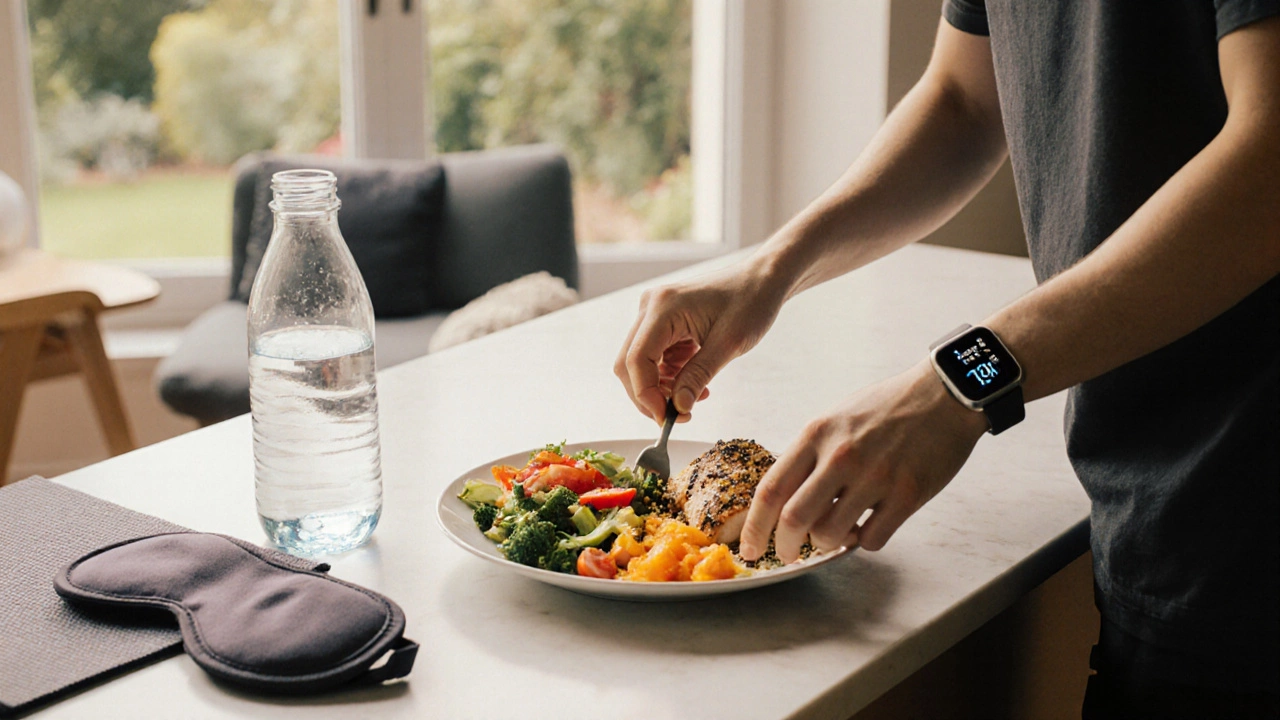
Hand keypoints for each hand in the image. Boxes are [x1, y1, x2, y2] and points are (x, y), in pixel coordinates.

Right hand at [614, 264, 787, 422]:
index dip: (646, 395)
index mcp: (662, 308)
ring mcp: (655, 313)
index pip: (636, 360)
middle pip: (630, 363)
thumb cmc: (751, 301)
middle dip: (650, 395)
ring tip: (696, 396)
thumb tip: (678, 408)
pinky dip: (670, 376)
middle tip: (678, 415)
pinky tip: (694, 381)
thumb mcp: (728, 344)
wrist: (763, 279)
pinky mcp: (664, 321)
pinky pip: (656, 357)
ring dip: (662, 387)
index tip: (667, 418)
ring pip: (641, 363)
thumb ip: (698, 376)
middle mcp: (651, 307)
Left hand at [738, 361, 989, 561]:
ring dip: (827, 544)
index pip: (770, 490)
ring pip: (831, 535)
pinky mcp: (908, 494)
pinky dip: (863, 543)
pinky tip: (867, 527)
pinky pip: (872, 540)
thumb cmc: (887, 407)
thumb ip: (810, 454)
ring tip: (835, 534)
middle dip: (784, 547)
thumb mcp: (836, 418)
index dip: (754, 527)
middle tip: (786, 554)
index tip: (748, 548)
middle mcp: (840, 456)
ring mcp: (875, 476)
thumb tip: (786, 496)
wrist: (945, 393)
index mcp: (816, 434)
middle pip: (794, 520)